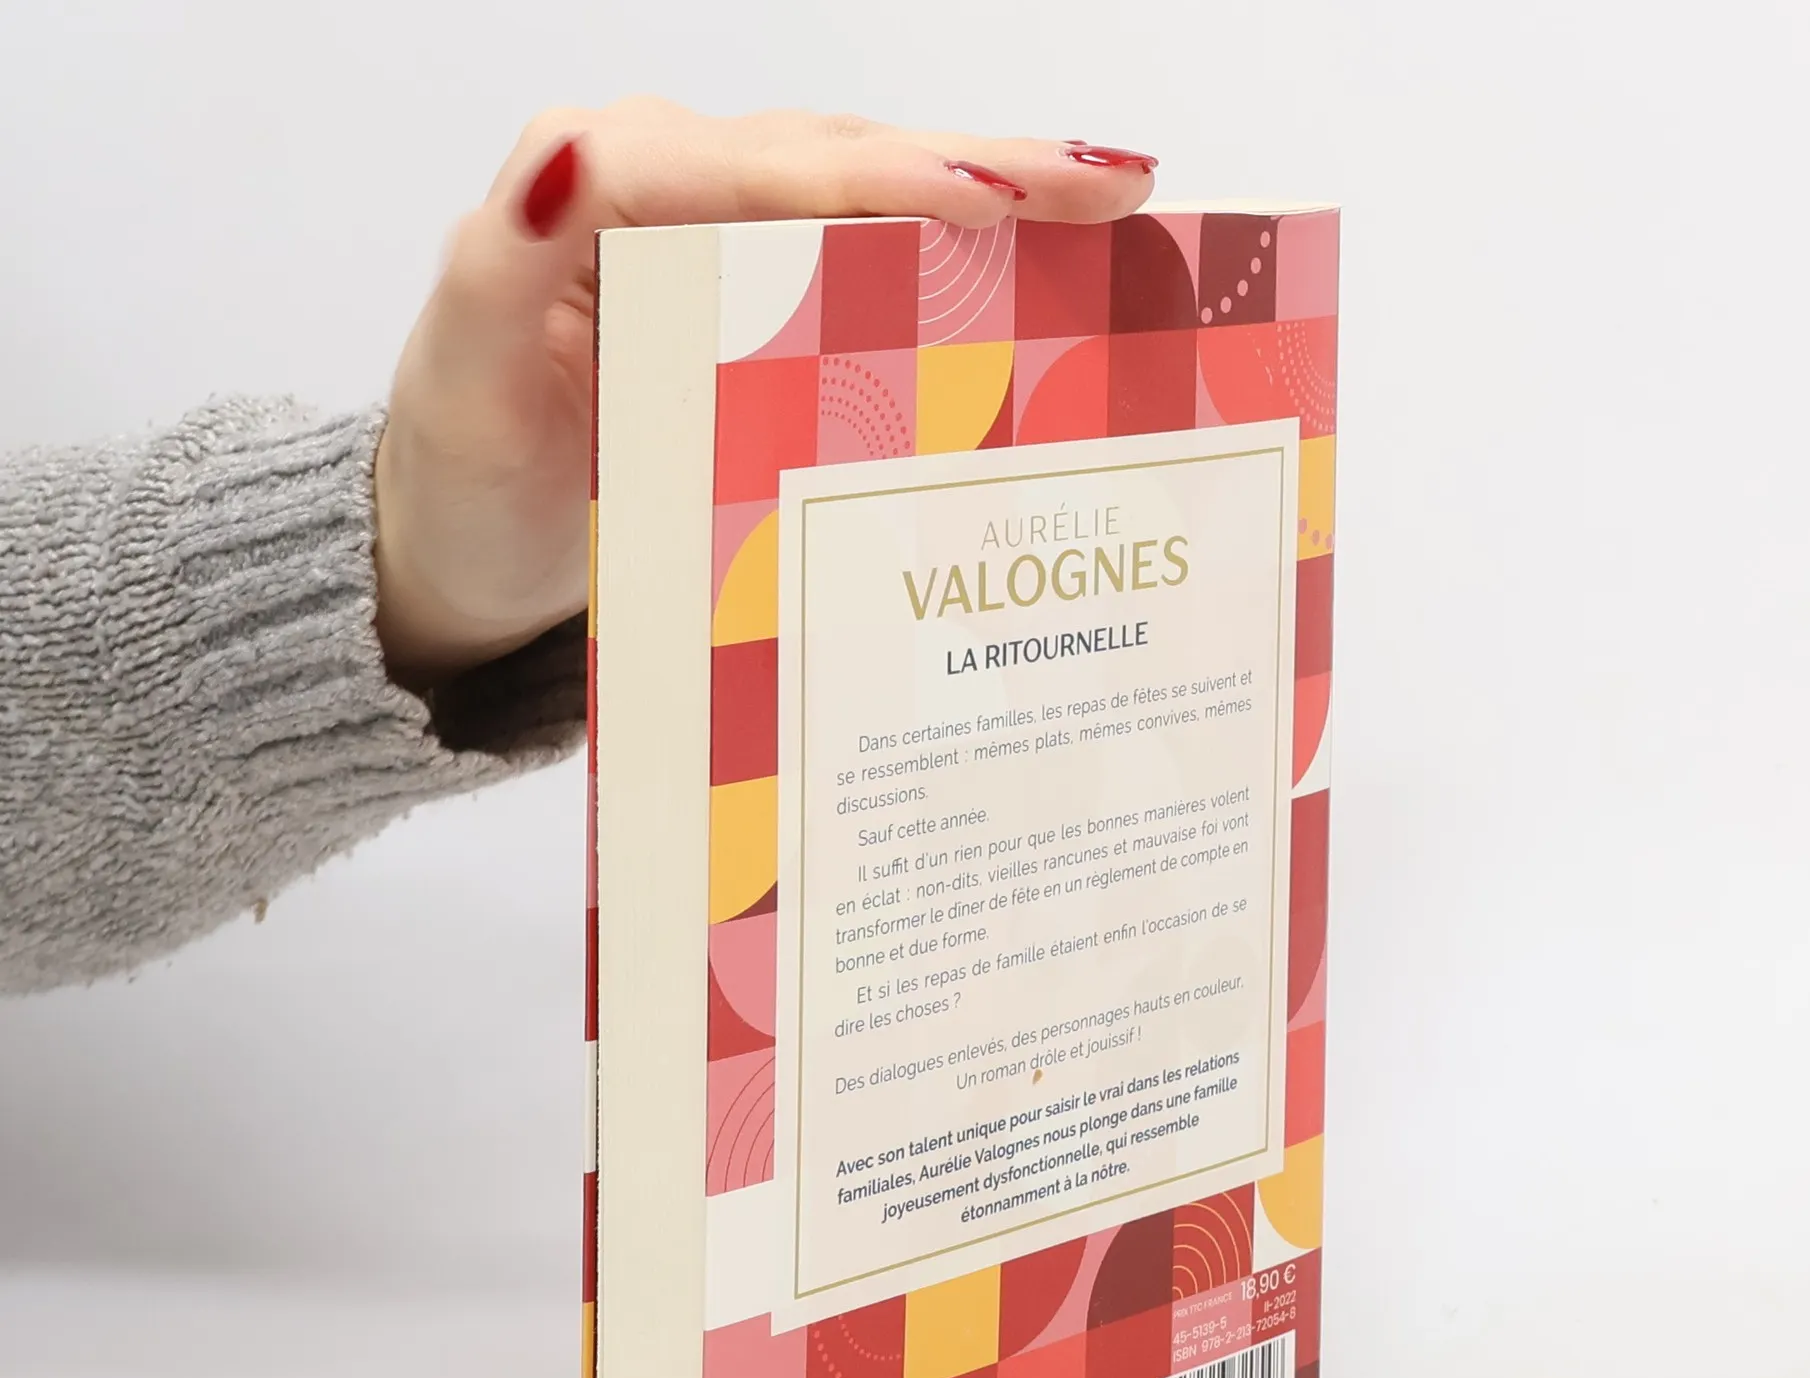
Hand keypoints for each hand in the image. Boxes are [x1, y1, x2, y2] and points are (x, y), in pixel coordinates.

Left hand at [373, 100, 1158, 685]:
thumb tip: (569, 158)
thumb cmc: (463, 481)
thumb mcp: (467, 376)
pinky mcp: (754, 297)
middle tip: (1112, 185)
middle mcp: (668, 188)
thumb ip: (507, 262)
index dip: (878, 178)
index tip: (990, 206)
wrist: (466, 554)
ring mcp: (720, 241)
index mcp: (598, 184)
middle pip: (840, 160)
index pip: (756, 165)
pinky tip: (1045, 268)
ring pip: (872, 198)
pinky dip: (956, 260)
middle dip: (979, 167)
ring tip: (1112, 206)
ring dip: (993, 199)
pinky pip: (866, 260)